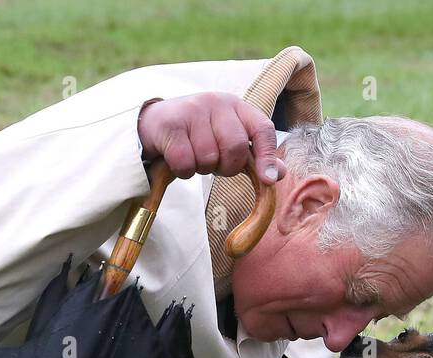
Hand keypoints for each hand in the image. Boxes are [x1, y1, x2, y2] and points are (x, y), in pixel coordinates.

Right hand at [138, 93, 285, 184]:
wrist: (153, 124)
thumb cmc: (197, 135)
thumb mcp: (228, 139)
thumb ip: (254, 155)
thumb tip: (279, 174)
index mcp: (237, 105)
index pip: (263, 129)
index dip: (268, 156)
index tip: (267, 179)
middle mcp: (216, 102)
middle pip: (235, 148)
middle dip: (226, 167)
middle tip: (214, 164)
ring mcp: (192, 111)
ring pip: (209, 158)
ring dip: (201, 168)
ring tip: (193, 156)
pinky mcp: (171, 125)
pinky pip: (186, 163)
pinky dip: (183, 171)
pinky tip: (178, 159)